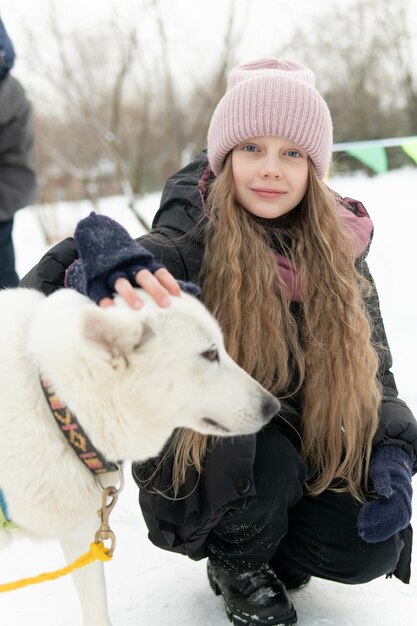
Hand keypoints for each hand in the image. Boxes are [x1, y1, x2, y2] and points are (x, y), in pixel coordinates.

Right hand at [66, 212, 199, 308]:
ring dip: (130, 294)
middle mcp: (129, 267)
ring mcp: (111, 272)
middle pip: (144, 276)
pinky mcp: (95, 279)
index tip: (178, 297)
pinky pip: (99, 289)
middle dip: (155, 290)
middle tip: (166, 305)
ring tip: (139, 308)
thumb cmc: (128, 265)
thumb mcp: (146, 268)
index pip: (159, 271)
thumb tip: (195, 292)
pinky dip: (104, 298)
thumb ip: (166, 282)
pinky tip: (110, 309)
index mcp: (143, 264)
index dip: (169, 283)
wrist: (95, 240)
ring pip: (121, 282)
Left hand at [358, 446, 412, 542]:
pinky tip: (371, 535)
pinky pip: (394, 525)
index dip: (377, 515)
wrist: (394, 464)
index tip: (363, 519)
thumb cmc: (384, 466)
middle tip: (362, 531)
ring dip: (380, 531)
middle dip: (377, 527)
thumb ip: (382, 481)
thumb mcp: (381, 469)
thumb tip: (386, 493)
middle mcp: (405, 503)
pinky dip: (383, 531)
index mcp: (401, 492)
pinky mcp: (400, 513)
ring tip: (364, 534)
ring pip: (395, 525)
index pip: (390, 508)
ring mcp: (404, 509)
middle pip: (393, 520)